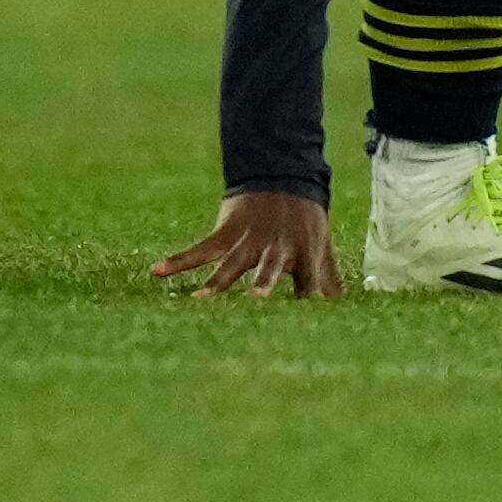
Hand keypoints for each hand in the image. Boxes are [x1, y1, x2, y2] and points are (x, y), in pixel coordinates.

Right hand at [154, 190, 342, 296]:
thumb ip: (327, 279)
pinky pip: (200, 248)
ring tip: (200, 301)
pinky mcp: (227, 231)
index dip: (310, 299)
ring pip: (231, 262)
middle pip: (270, 267)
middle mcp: (277, 246)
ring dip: (216, 281)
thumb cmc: (304, 220)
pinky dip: (178, 261)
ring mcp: (249, 238)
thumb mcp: (321, 245)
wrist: (281, 173)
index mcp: (305, 253)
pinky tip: (157, 272)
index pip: (310, 282)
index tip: (310, 327)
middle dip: (263, 282)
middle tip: (257, 300)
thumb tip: (344, 310)